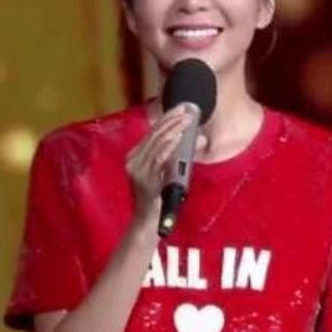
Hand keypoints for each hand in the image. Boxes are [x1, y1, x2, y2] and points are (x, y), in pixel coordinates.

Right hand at [125, 105, 204, 220]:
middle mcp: (133, 161)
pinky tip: (178, 138)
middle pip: (154, 134)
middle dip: (172, 120)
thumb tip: (198, 138)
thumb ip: (177, 156)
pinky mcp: (145, 180)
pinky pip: (158, 159)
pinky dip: (169, 146)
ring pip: (156, 143)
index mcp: (136, 157)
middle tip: (187, 110)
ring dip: (173, 130)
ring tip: (186, 120)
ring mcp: (137, 170)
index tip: (181, 108)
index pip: (152, 133)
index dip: (167, 118)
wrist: (148, 223)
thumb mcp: (167, 172)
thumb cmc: (159, 199)